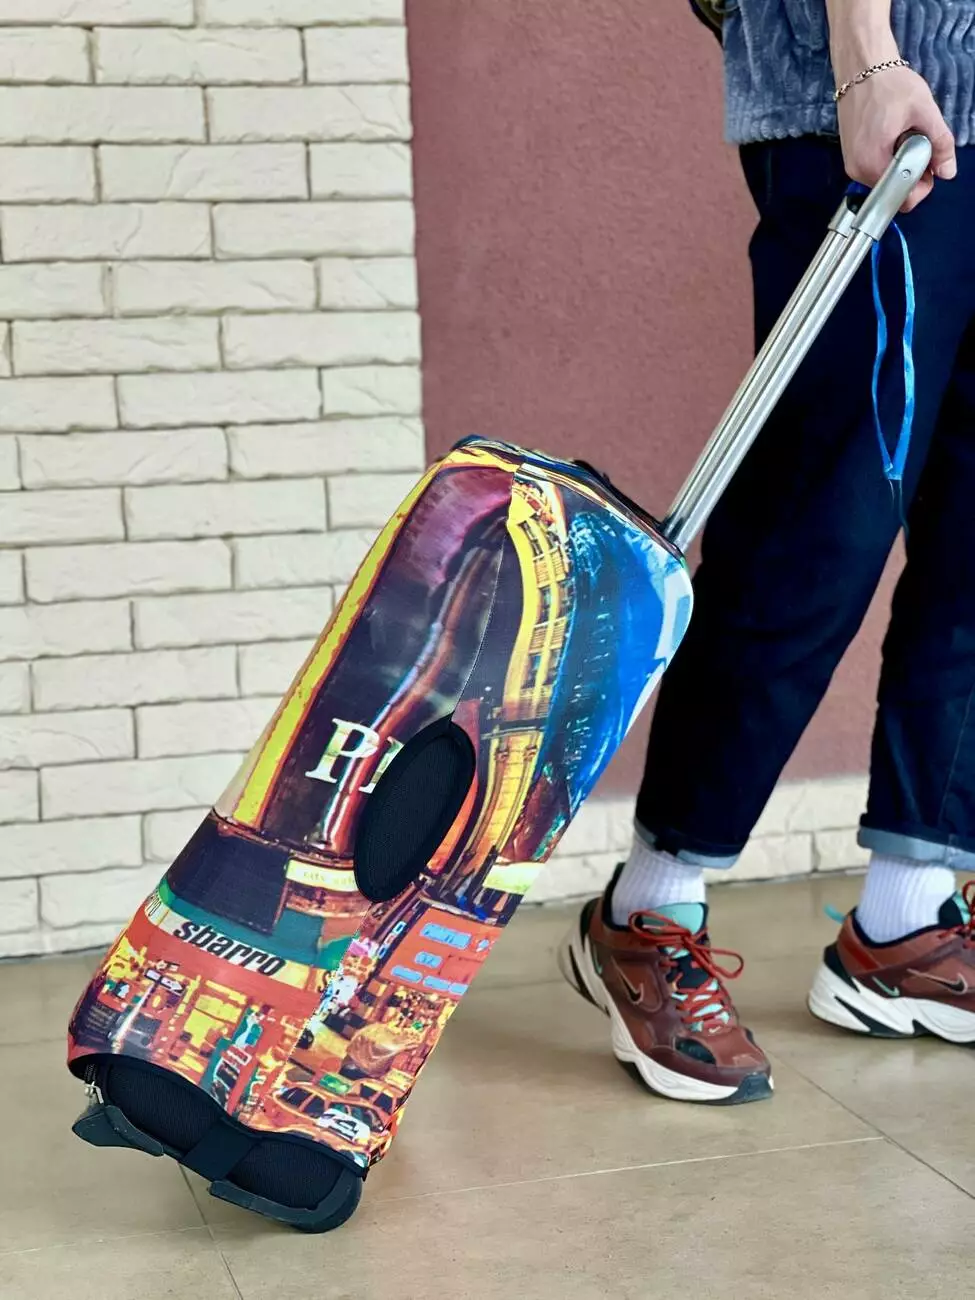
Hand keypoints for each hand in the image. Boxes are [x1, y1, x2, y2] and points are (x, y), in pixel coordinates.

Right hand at [837, 66, 955, 209]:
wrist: (862, 68)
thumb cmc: (888, 84)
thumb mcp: (924, 111)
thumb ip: (940, 143)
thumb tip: (948, 171)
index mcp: (872, 163)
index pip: (901, 199)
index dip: (921, 186)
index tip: (928, 164)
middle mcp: (857, 170)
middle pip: (893, 191)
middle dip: (912, 174)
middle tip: (917, 143)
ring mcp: (852, 165)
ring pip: (885, 181)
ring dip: (900, 166)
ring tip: (901, 135)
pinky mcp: (851, 158)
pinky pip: (876, 170)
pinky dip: (889, 159)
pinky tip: (890, 136)